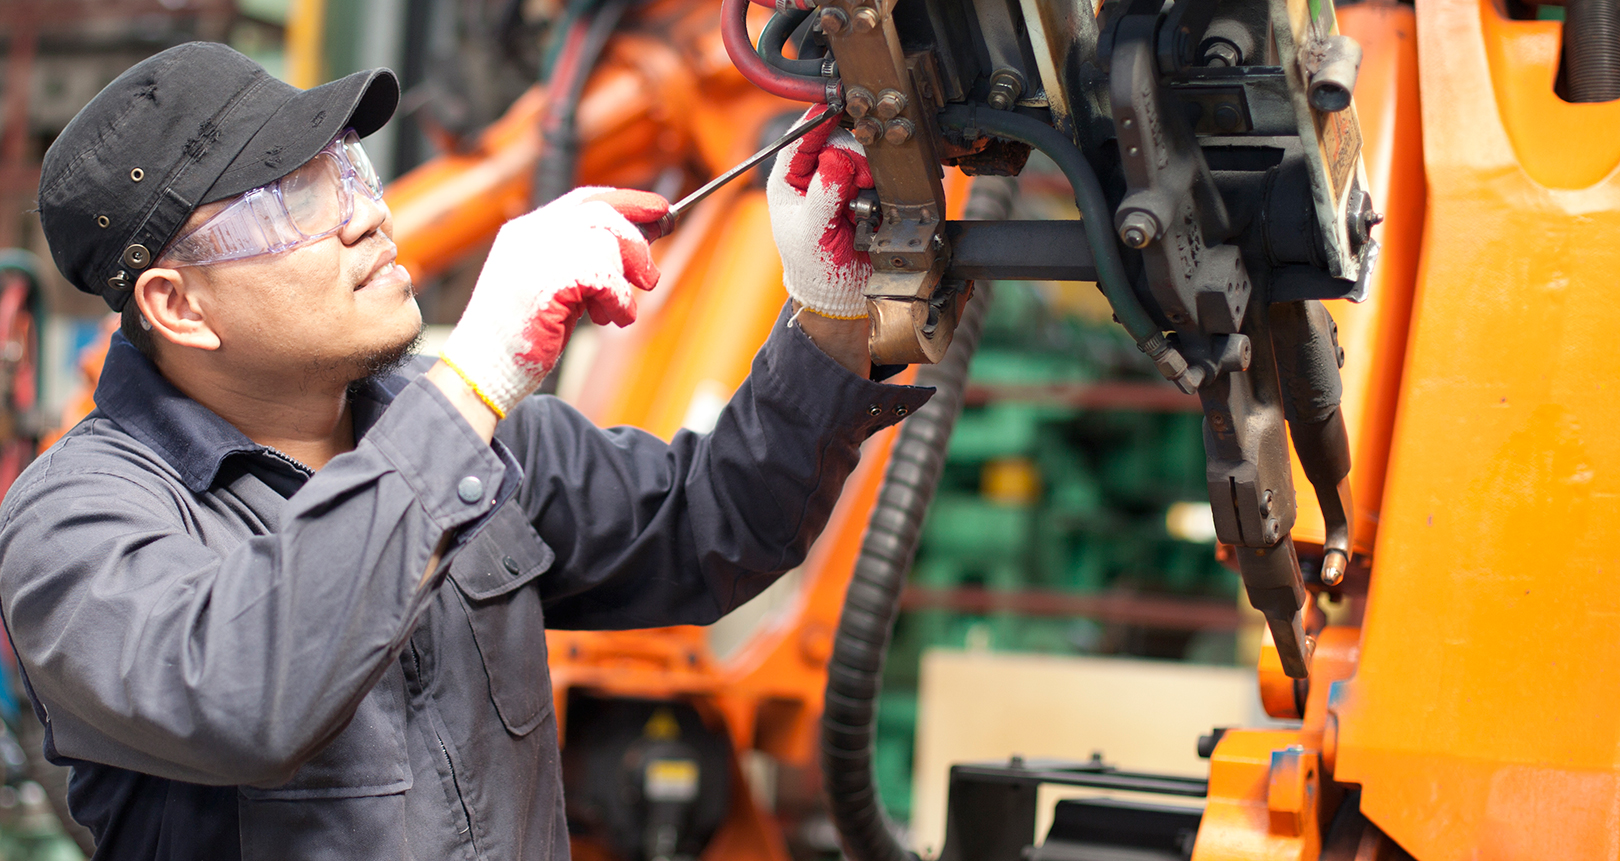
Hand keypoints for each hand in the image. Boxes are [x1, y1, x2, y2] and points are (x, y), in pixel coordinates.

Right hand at [439, 186, 667, 417]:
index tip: (659, 209)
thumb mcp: (553, 286)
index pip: (585, 199)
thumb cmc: (520, 335)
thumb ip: (584, 261)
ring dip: (624, 283)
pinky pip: (605, 280)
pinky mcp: (547, 284)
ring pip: (606, 244)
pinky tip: (611, 320)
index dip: (626, 201)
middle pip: (602, 214)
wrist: (483, 369)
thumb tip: (639, 246)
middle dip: (635, 243)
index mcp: (527, 231)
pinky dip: (618, 302)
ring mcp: (535, 256)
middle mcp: (530, 235)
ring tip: (615, 312)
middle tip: (649, 277)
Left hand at [766, 109, 873, 319]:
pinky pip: (876, 174)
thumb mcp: (812, 233)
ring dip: (866, 174)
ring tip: (862, 203)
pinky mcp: (863, 192)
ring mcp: (839, 183)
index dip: (816, 123)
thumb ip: (823, 196)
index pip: (798, 140)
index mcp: (788, 181)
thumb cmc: (815, 268)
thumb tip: (837, 159)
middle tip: (857, 183)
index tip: (834, 109)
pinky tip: (874, 204)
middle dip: (850, 158)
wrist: (843, 294)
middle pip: (835, 141)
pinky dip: (879, 184)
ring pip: (859, 155)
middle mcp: (813, 177)